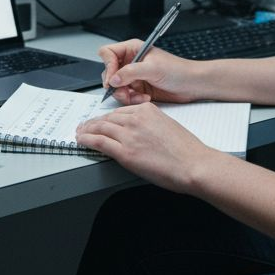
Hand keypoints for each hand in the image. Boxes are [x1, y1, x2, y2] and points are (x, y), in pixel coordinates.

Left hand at [76, 102, 216, 192]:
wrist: (193, 164)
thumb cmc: (186, 150)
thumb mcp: (167, 126)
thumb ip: (150, 125)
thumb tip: (138, 133)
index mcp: (147, 110)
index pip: (119, 112)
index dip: (106, 118)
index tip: (100, 121)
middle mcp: (136, 119)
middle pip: (107, 119)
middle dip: (93, 123)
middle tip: (85, 127)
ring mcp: (129, 135)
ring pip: (100, 128)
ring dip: (86, 131)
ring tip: (80, 133)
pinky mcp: (125, 152)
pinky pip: (99, 142)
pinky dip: (87, 140)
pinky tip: (81, 140)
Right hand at [98, 39, 201, 104]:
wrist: (192, 85)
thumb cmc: (178, 70)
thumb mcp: (153, 68)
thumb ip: (130, 72)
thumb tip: (113, 79)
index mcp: (133, 49)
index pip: (108, 53)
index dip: (108, 65)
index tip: (113, 78)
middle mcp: (131, 62)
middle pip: (109, 72)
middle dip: (116, 85)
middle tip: (124, 91)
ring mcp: (134, 76)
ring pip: (116, 87)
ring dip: (125, 95)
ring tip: (138, 96)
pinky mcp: (138, 89)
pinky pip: (126, 96)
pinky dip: (132, 100)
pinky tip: (145, 98)